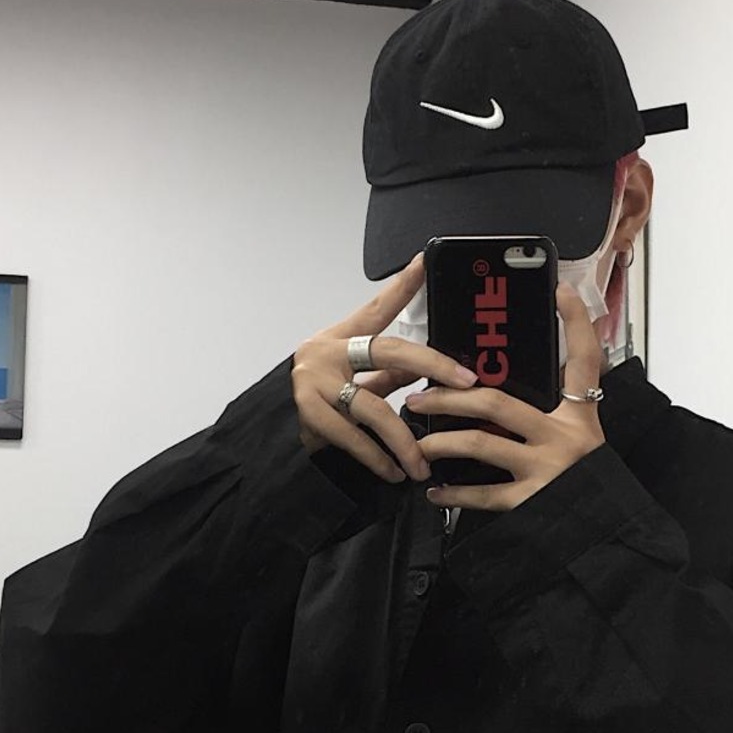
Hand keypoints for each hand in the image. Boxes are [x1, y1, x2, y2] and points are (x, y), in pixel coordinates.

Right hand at [293, 256, 476, 489]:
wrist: (267, 429)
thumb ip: (386, 374)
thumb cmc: (317, 399)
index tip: (426, 261)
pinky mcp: (308, 412)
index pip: (377, 307)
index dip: (403, 285)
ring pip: (374, 407)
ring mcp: (315, 381)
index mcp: (340, 337)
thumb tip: (426, 371)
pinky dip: (377, 457)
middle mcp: (327, 351)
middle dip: (433, 364)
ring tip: (422, 463)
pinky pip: (353, 437)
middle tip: (465, 383)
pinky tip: (394, 471)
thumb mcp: (351, 381)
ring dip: (403, 440)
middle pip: (389, 350)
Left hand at [419, 279, 603, 511]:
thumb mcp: (583, 441)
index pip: (585, 359)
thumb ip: (554, 416)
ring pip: (481, 443)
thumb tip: (503, 396)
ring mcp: (547, 470)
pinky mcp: (533, 502)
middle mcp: (565, 437)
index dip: (576, 322)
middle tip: (420, 396)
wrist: (607, 533)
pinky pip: (484, 495)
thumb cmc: (587, 484)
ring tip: (419, 442)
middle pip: (497, 401)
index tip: (561, 290)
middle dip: (450, 396)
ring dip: (442, 441)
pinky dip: (455, 493)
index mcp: (580, 417)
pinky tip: (436, 490)